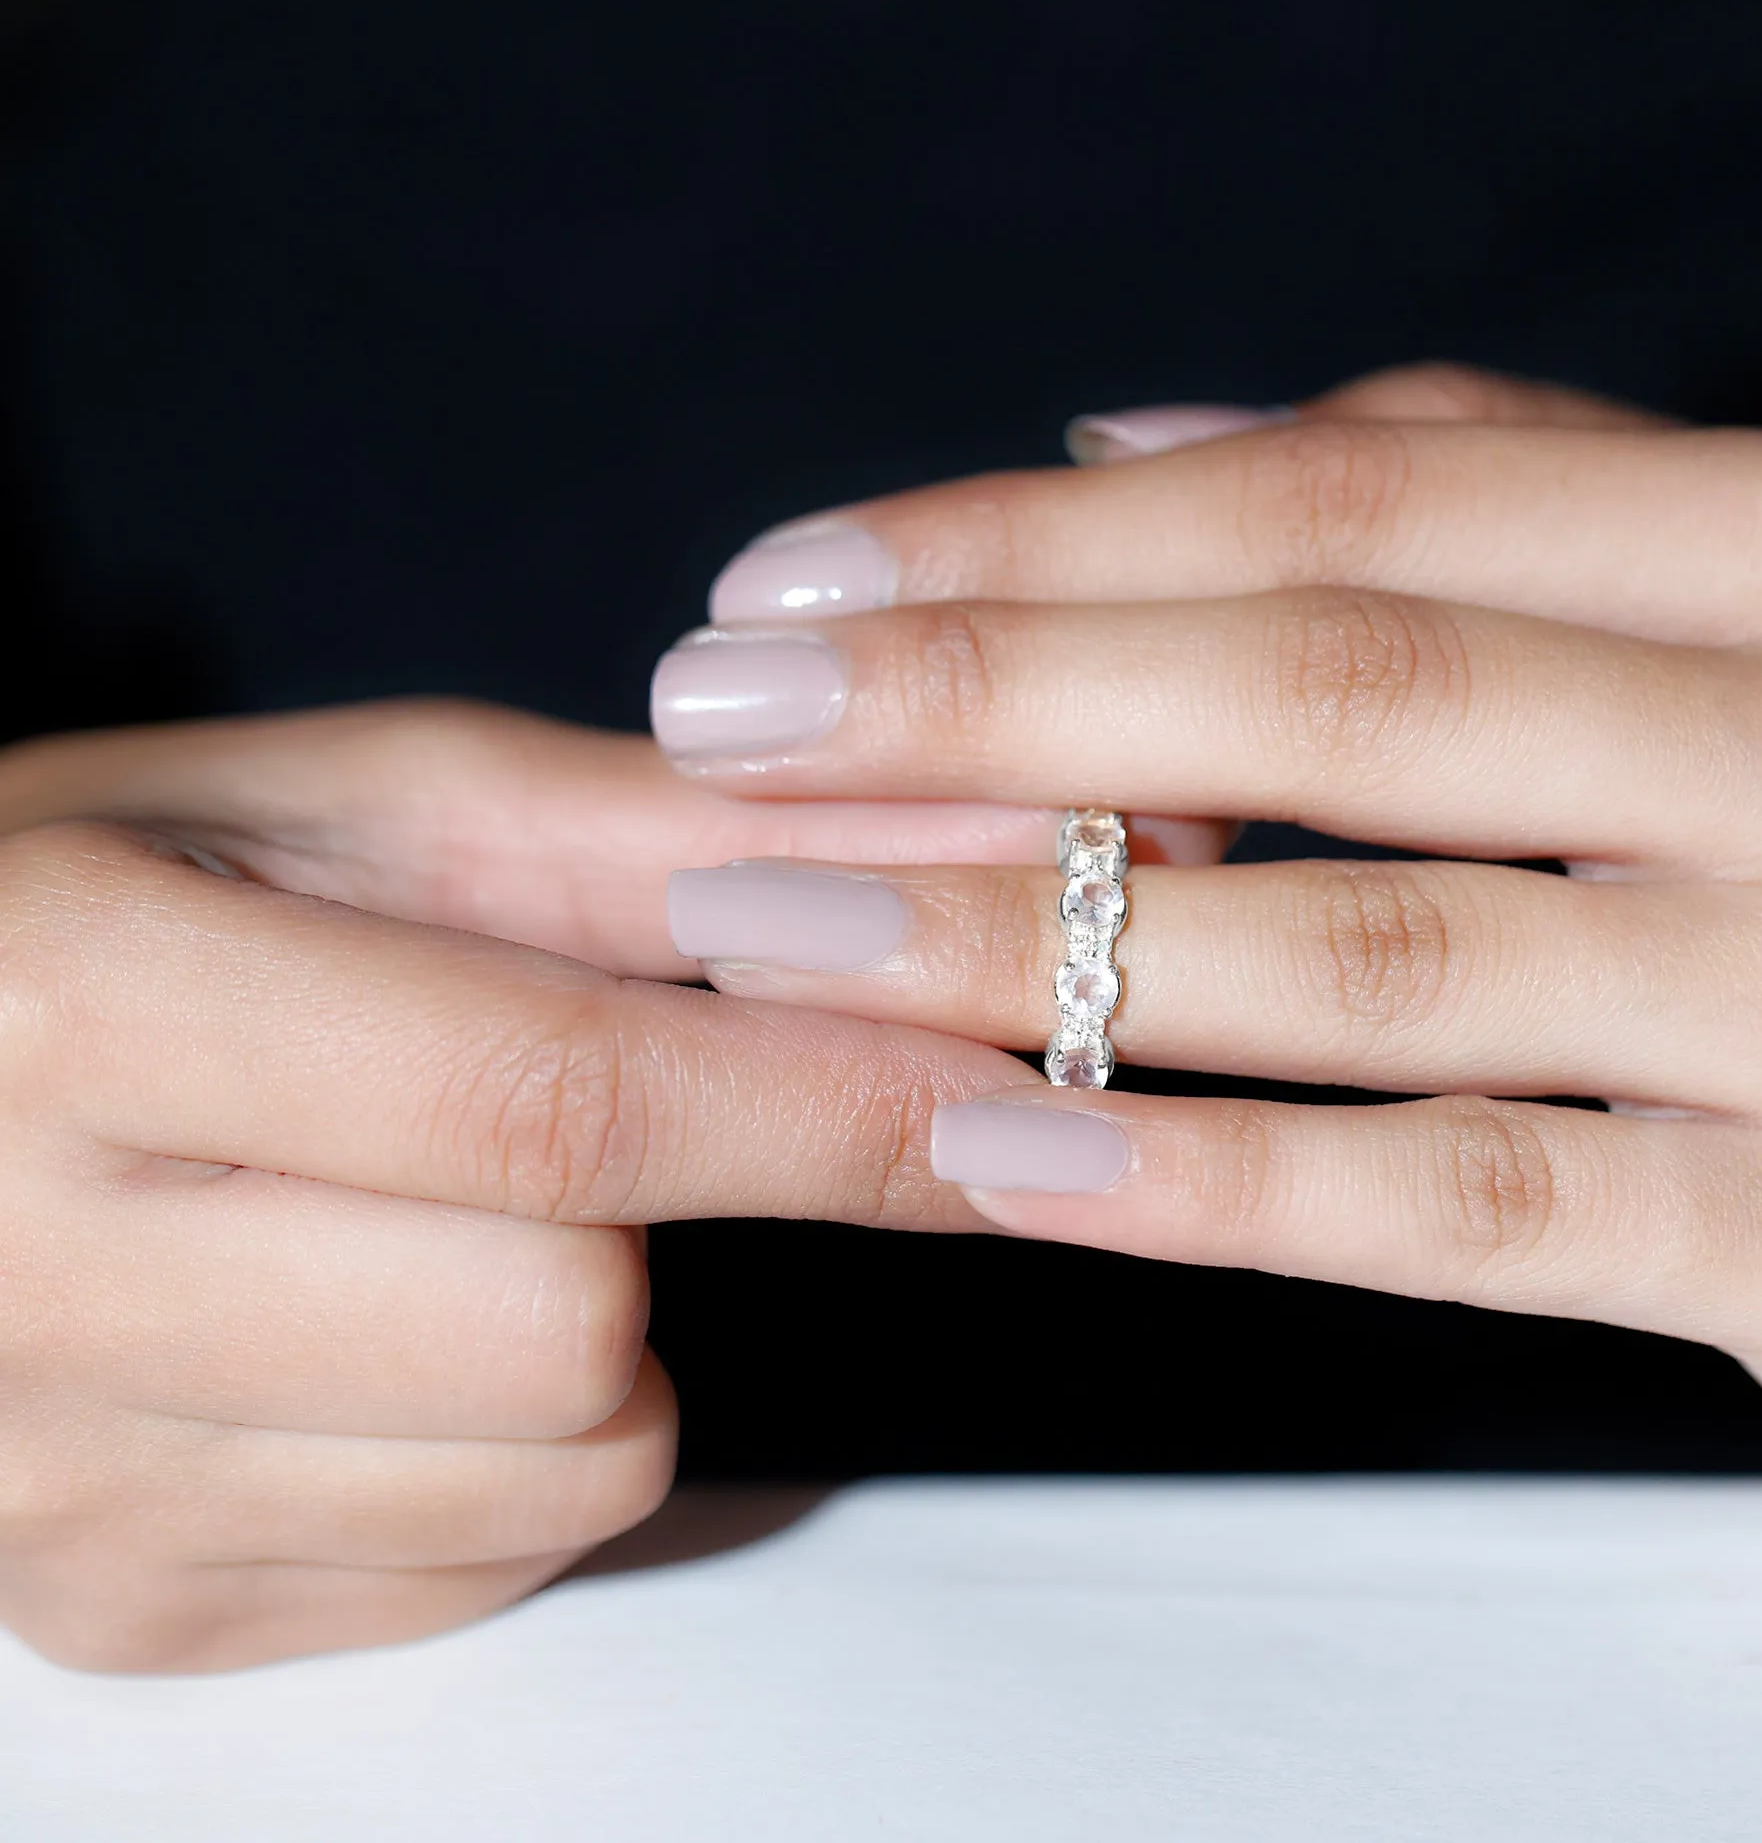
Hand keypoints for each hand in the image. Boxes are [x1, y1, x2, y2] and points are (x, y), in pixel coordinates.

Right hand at [0, 701, 1074, 1669]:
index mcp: (79, 1008)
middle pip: (576, 1322)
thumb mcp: (350, 813)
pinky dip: (519, 1434)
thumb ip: (654, 841)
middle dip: (666, 1205)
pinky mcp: (124, 1611)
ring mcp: (67, 1491)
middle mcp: (34, 1285)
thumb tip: (964, 860)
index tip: (1002, 1095)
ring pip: (563, 1463)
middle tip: (563, 1092)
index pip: (553, 1104)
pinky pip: (490, 1556)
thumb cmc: (109, 898)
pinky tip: (383, 1314)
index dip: (815, 1105)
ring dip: (601, 1324)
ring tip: (442, 1198)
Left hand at [651, 364, 1761, 1506]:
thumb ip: (1469, 504)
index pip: (1354, 507)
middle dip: (984, 702)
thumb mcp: (1725, 641)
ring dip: (1019, 940)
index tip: (790, 585)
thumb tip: (1110, 439)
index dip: (1036, 541)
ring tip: (771, 931)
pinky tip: (979, 1149)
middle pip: (1341, 696)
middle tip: (712, 726)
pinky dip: (1201, 1181)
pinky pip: (1463, 1208)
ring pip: (1370, 956)